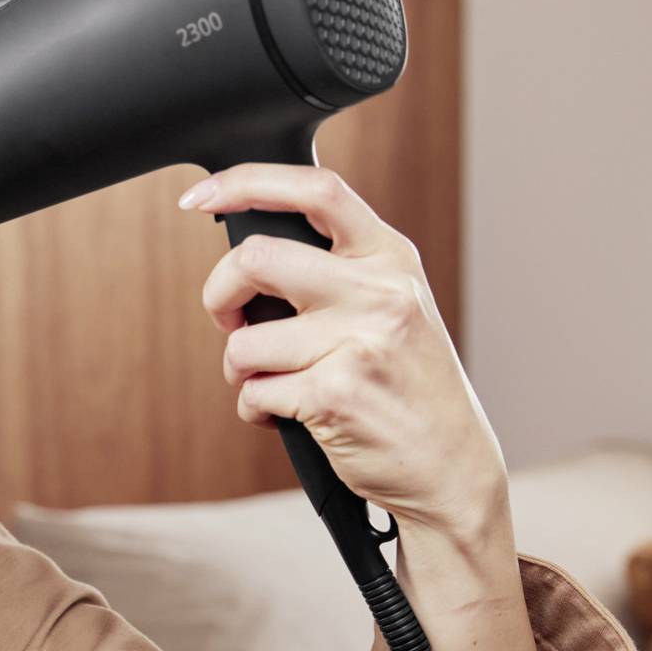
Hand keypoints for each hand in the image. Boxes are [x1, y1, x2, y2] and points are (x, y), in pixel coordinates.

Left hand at [183, 163, 505, 535]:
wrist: (451, 467)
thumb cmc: (407, 389)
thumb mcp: (394, 308)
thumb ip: (340, 272)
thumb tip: (248, 254)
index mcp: (391, 258)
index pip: (316, 190)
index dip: (246, 183)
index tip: (201, 197)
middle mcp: (380, 290)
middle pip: (256, 258)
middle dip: (219, 294)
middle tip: (231, 320)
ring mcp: (360, 341)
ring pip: (244, 339)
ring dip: (241, 369)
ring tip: (277, 384)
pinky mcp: (335, 394)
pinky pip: (254, 392)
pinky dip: (256, 410)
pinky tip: (291, 416)